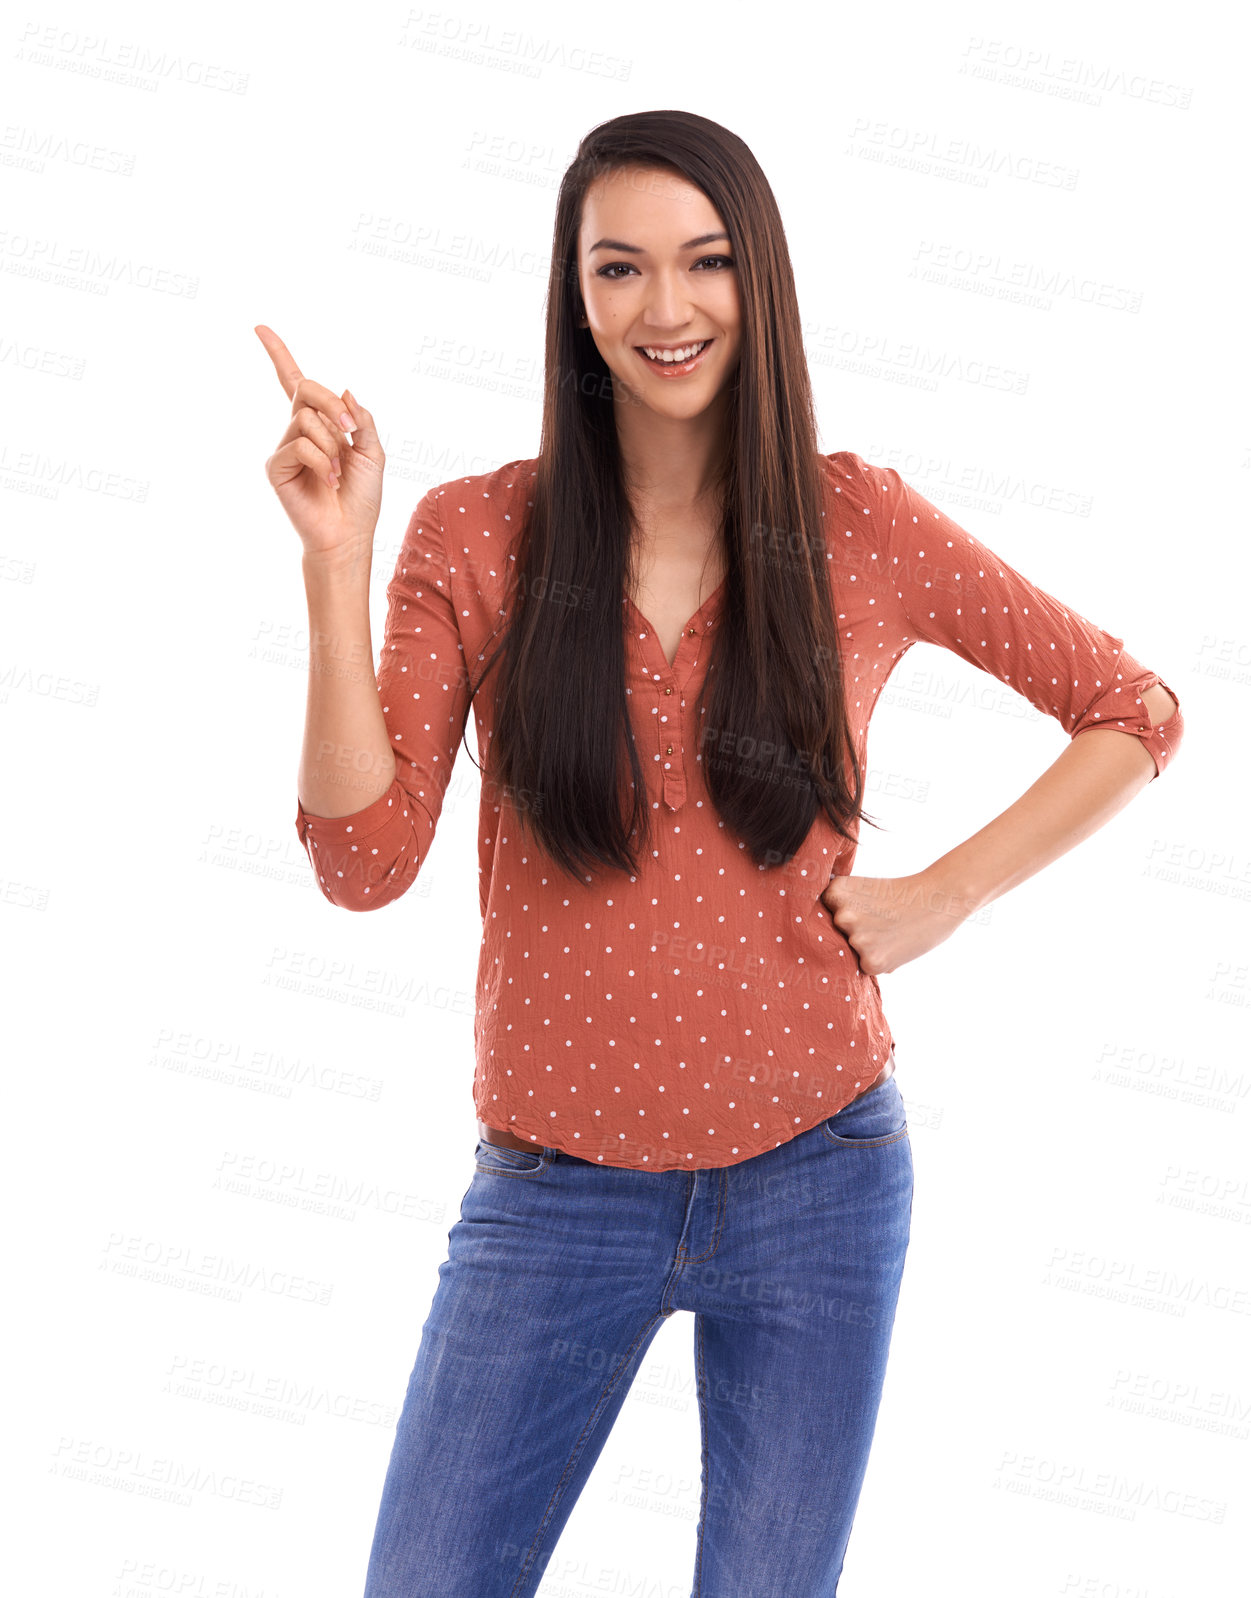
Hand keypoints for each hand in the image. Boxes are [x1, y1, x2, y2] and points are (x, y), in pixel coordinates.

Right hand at [256, 324, 385, 558]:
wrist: (349, 533)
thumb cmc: (361, 497)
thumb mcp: (372, 451)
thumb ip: (360, 419)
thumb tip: (344, 391)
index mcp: (320, 423)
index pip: (293, 382)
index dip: (278, 354)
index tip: (260, 327)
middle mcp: (297, 430)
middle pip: (307, 389)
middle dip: (332, 405)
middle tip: (350, 431)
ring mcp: (284, 447)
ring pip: (306, 419)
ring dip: (331, 444)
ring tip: (338, 472)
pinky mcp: (276, 467)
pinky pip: (299, 445)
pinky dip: (321, 461)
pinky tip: (328, 481)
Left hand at [820, 870, 973, 975]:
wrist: (939, 899)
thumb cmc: (900, 895)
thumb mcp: (863, 890)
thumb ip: (840, 907)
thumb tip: (812, 938)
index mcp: (836, 892)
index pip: (820, 915)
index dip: (840, 917)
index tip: (860, 911)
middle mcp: (841, 915)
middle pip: (833, 937)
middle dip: (851, 935)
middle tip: (880, 923)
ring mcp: (856, 939)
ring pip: (849, 953)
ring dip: (866, 949)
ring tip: (890, 932)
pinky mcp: (872, 960)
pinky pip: (865, 967)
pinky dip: (879, 961)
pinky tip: (896, 945)